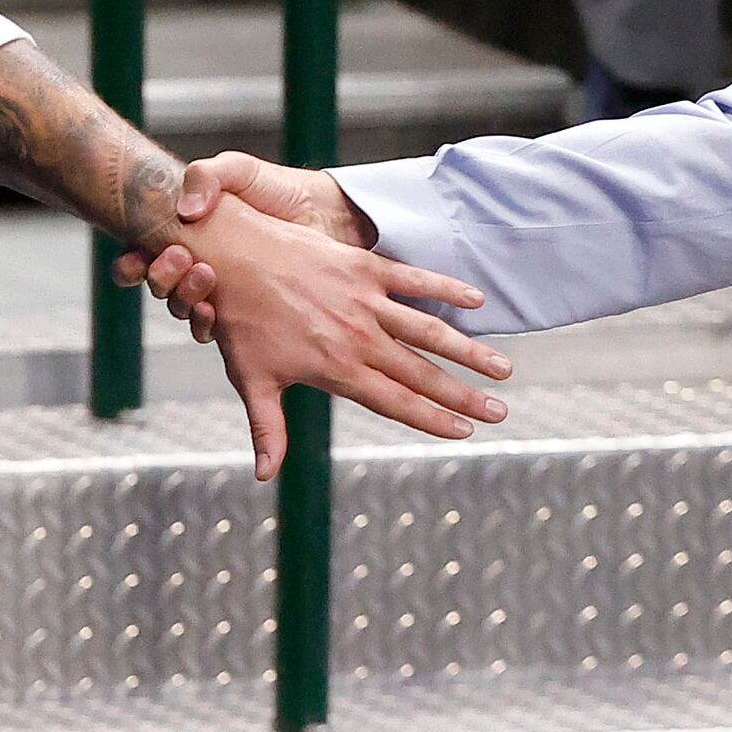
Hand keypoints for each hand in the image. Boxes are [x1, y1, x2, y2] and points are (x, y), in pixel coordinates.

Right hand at [113, 152, 372, 337]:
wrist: (328, 217)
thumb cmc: (279, 191)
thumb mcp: (239, 170)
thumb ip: (206, 175)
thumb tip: (184, 210)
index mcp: (185, 233)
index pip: (140, 254)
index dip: (130, 262)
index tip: (136, 258)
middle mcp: (196, 264)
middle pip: (158, 285)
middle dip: (160, 276)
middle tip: (179, 258)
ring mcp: (221, 292)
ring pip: (181, 309)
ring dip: (182, 300)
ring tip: (206, 277)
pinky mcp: (246, 316)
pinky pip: (213, 332)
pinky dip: (206, 324)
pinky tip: (216, 310)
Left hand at [163, 196, 511, 480]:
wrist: (229, 257)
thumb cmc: (236, 321)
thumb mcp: (251, 380)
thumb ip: (268, 429)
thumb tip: (265, 475)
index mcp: (337, 369)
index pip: (396, 402)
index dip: (433, 420)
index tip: (463, 433)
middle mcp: (358, 337)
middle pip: (423, 374)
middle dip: (465, 396)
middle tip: (500, 413)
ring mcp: (364, 300)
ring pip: (430, 331)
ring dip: (469, 351)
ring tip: (503, 369)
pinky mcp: (363, 267)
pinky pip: (414, 279)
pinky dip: (446, 289)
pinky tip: (477, 300)